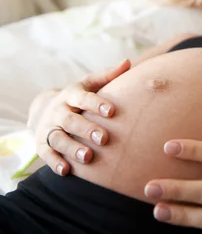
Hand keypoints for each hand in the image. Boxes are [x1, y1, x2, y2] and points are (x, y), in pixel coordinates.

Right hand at [35, 59, 130, 175]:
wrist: (44, 108)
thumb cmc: (78, 97)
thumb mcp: (89, 84)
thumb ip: (108, 75)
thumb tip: (128, 62)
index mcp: (72, 94)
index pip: (84, 98)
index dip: (96, 104)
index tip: (111, 111)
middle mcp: (58, 111)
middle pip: (71, 121)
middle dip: (86, 129)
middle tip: (103, 138)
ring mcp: (48, 128)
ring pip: (58, 138)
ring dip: (72, 148)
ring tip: (88, 157)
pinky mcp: (41, 144)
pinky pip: (47, 154)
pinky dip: (55, 163)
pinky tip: (66, 171)